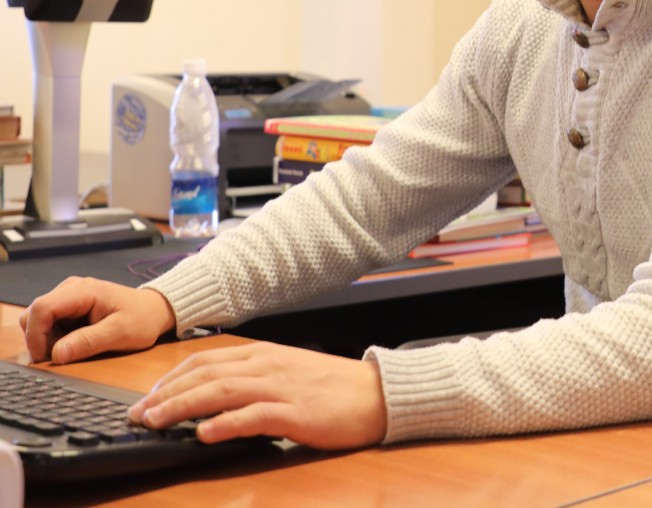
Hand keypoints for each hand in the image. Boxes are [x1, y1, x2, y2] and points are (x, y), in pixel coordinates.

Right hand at [19, 277, 176, 363]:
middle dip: (40, 338)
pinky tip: (77, 340)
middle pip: (34, 313)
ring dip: (48, 338)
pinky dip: (55, 336)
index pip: (41, 308)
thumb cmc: (142, 319)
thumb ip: (89, 342)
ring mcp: (69, 295)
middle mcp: (71, 288)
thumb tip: (57, 354)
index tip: (43, 358)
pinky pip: (49, 322)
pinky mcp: (69, 305)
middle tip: (64, 353)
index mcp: (83, 290)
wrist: (155, 310)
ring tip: (76, 346)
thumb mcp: (121, 333)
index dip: (35, 335)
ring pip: (38, 319)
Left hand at [128, 342, 387, 450]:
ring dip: (183, 407)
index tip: (147, 397)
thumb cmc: (333, 388)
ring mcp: (281, 388)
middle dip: (166, 394)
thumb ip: (254, 381)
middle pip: (205, 374)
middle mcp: (267, 366)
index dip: (171, 378)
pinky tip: (204, 434)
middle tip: (137, 414)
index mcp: (264, 355)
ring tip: (156, 421)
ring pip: (221, 391)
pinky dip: (225, 423)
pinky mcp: (296, 412)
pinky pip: (254, 416)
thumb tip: (214, 398)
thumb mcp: (288, 374)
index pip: (205, 360)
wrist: (376, 393)